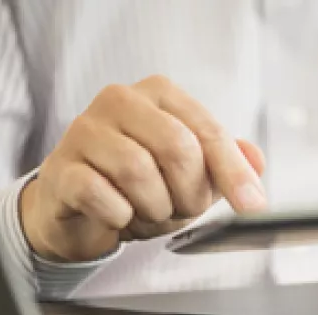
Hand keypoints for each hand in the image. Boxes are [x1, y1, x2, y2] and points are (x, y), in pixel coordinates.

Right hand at [20, 75, 266, 261]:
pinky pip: (102, 196)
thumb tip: (256, 160)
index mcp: (159, 94)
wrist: (78, 211)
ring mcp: (84, 130)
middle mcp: (119, 100)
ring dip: (154, 207)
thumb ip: (226, 164)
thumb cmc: (137, 186)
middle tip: (182, 209)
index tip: (253, 206)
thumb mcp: (191, 175)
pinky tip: (118, 215)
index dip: (234, 173)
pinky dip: (120, 217)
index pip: (207, 131)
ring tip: (148, 211)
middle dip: (189, 193)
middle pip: (177, 147)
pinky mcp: (61, 167)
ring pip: (138, 172)